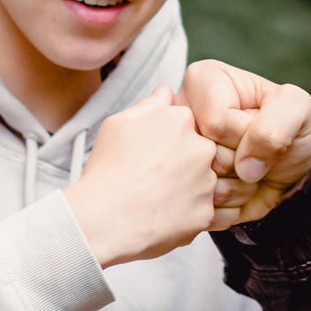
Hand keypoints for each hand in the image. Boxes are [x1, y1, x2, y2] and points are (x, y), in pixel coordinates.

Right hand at [64, 87, 219, 267]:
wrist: (104, 220)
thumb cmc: (108, 170)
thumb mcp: (118, 124)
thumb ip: (149, 104)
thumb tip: (166, 91)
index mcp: (181, 121)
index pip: (185, 124)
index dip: (167, 139)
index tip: (152, 153)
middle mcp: (202, 148)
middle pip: (198, 151)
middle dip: (181, 162)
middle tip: (153, 176)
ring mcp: (207, 182)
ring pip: (202, 181)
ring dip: (186, 188)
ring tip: (155, 197)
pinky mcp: (206, 213)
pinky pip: (201, 210)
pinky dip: (185, 213)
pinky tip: (161, 214)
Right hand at [179, 59, 310, 229]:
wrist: (290, 171)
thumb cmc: (291, 130)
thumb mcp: (297, 110)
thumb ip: (276, 125)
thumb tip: (246, 166)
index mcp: (203, 80)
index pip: (215, 122)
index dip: (245, 136)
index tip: (257, 130)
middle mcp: (179, 114)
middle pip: (203, 156)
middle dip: (241, 165)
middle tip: (253, 154)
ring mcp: (174, 153)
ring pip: (201, 187)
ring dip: (237, 188)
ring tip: (248, 171)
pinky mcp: (178, 188)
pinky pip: (201, 210)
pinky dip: (229, 208)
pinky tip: (237, 190)